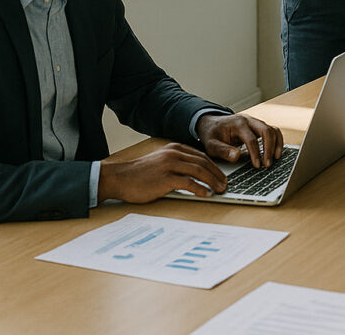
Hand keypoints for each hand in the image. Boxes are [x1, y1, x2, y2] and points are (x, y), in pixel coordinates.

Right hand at [98, 143, 227, 202]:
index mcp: (174, 149)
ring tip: (220, 189)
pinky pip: (188, 183)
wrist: (119, 178)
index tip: (221, 175)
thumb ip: (177, 163)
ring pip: (199, 171)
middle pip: (203, 162)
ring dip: (212, 181)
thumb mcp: (161, 161)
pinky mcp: (165, 179)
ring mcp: (169, 165)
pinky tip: (207, 194)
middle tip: (225, 184)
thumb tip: (195, 174)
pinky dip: (200, 189)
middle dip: (217, 174)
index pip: (201, 155)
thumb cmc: (139, 173)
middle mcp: (173, 154)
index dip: (214, 166)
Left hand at [196, 113, 284, 168]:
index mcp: (238, 123)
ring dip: (276, 144)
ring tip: (275, 158)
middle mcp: (249, 120)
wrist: (211, 123)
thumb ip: (222, 150)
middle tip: (267, 164)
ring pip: (273, 130)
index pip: (251, 139)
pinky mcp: (259, 126)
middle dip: (269, 148)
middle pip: (267, 131)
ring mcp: (255, 122)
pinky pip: (273, 131)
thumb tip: (237, 156)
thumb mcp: (211, 144)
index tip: (257, 166)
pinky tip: (276, 152)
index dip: (255, 153)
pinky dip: (277, 141)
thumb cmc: (211, 134)